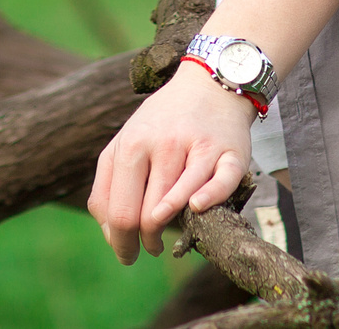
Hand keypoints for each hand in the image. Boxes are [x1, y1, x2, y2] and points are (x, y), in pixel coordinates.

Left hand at [88, 59, 254, 263]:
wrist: (208, 84)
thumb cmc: (161, 123)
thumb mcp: (125, 142)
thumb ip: (109, 185)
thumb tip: (110, 233)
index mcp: (131, 145)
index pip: (119, 211)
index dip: (121, 243)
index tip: (126, 254)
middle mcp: (163, 144)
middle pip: (148, 214)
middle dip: (145, 242)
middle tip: (148, 248)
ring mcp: (197, 147)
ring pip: (178, 203)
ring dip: (169, 231)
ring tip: (163, 241)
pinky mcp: (230, 152)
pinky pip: (219, 184)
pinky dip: (207, 200)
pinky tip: (195, 209)